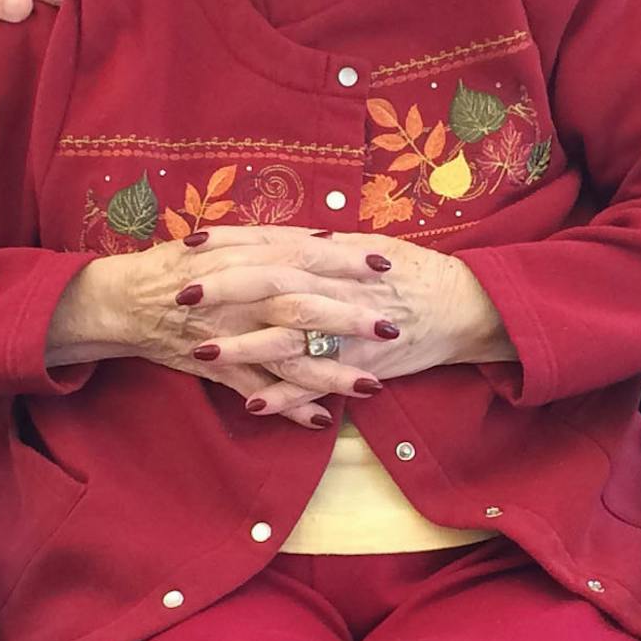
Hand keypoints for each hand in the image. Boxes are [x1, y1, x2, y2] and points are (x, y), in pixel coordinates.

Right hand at [49, 233, 400, 427]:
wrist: (126, 300)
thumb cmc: (181, 266)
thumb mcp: (226, 241)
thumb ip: (273, 243)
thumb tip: (324, 238)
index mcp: (246, 258)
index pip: (303, 255)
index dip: (345, 261)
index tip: (384, 265)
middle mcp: (241, 295)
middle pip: (302, 305)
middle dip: (349, 318)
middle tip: (391, 325)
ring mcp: (229, 334)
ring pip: (286, 355)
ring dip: (330, 371)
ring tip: (372, 385)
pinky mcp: (216, 368)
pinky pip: (257, 390)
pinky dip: (287, 406)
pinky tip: (321, 419)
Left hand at [189, 228, 514, 417]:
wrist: (461, 305)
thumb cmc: (412, 272)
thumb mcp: (364, 246)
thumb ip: (320, 244)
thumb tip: (283, 235)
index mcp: (332, 255)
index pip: (272, 243)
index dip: (230, 244)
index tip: (191, 244)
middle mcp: (334, 288)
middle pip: (270, 285)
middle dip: (222, 290)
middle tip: (179, 294)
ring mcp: (346, 330)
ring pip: (285, 337)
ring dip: (240, 348)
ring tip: (200, 353)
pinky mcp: (359, 366)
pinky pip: (316, 385)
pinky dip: (284, 397)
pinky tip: (251, 405)